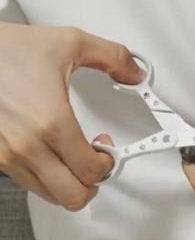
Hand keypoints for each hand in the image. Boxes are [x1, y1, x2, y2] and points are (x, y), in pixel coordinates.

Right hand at [0, 23, 142, 209]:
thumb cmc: (5, 50)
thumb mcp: (68, 42)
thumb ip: (112, 57)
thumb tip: (136, 72)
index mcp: (50, 122)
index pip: (92, 172)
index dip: (108, 163)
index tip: (107, 148)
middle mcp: (26, 146)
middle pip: (73, 197)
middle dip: (92, 184)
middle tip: (94, 163)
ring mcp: (6, 155)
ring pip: (50, 195)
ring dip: (68, 182)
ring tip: (71, 157)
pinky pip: (27, 183)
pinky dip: (45, 176)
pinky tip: (48, 153)